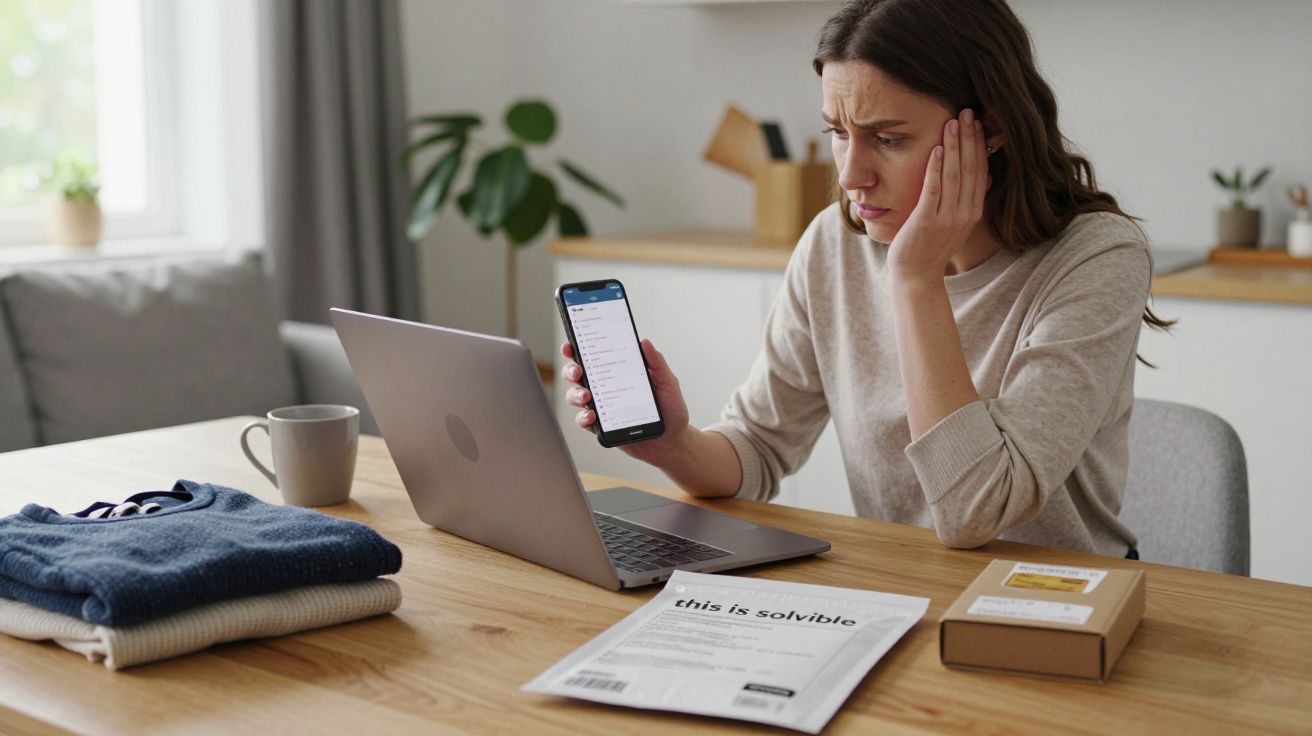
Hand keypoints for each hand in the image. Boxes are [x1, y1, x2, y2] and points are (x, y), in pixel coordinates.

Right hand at [560, 339, 691, 465]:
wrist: (673, 442)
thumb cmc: (671, 411)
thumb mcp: (668, 383)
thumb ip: (657, 363)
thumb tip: (644, 342)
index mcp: (619, 372)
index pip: (595, 356)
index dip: (578, 348)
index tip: (571, 344)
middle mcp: (607, 387)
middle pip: (579, 374)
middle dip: (571, 370)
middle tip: (577, 371)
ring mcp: (602, 407)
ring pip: (576, 396)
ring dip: (576, 394)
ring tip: (586, 397)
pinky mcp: (602, 427)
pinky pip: (584, 421)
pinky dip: (583, 418)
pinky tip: (592, 416)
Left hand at [887, 108, 990, 278]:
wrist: (916, 276)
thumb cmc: (930, 247)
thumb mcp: (956, 223)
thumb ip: (968, 200)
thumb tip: (985, 177)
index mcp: (972, 211)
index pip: (981, 171)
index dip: (980, 145)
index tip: (978, 122)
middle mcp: (964, 213)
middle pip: (972, 168)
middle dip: (970, 138)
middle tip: (968, 111)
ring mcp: (947, 218)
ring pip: (955, 175)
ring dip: (955, 146)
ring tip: (953, 122)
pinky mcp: (927, 221)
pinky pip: (934, 190)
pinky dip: (937, 169)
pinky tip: (938, 149)